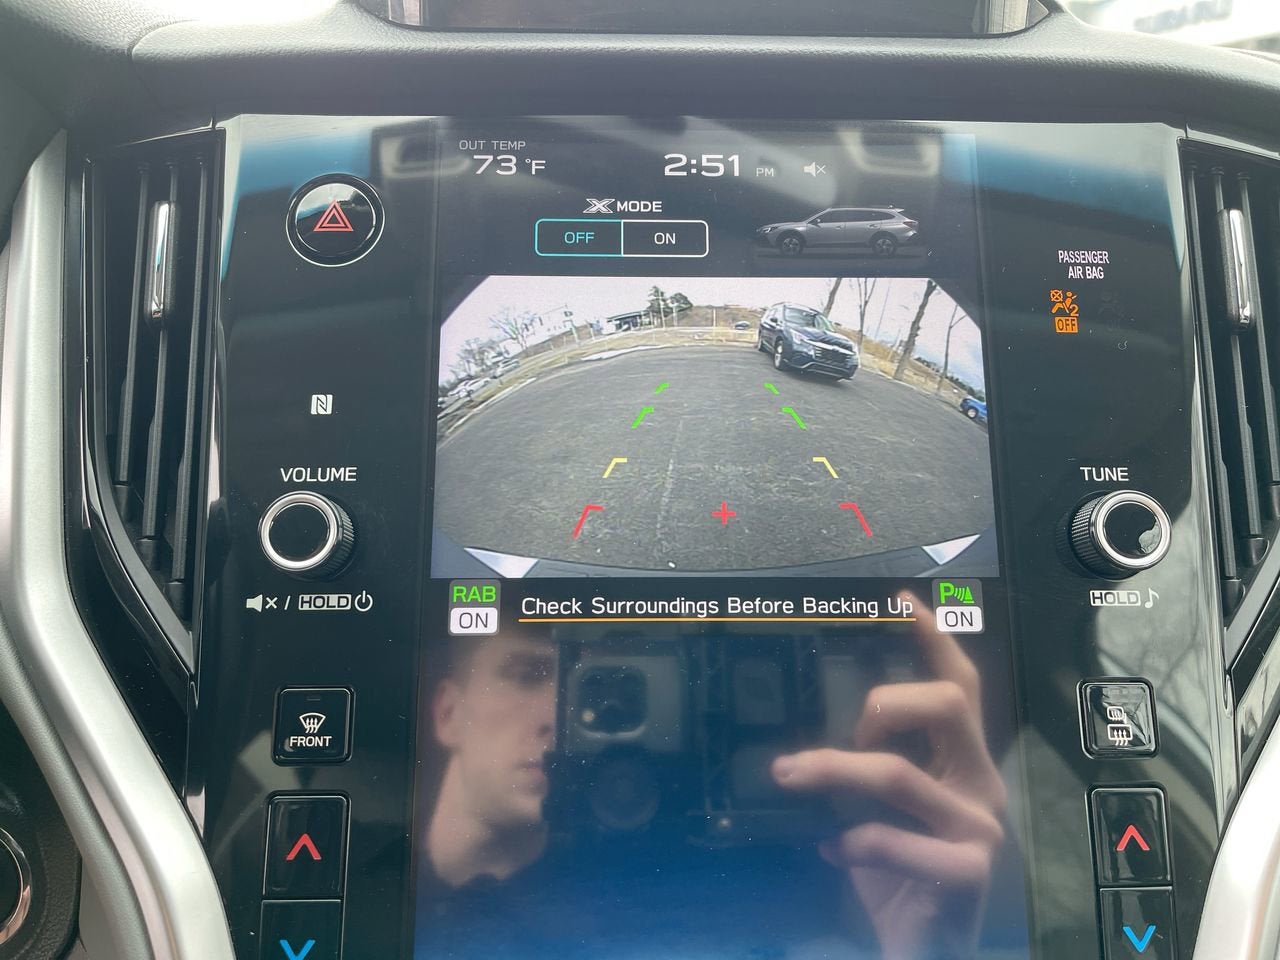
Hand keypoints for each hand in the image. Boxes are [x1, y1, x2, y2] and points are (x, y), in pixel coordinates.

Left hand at [771, 593, 1007, 959]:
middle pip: (946, 705)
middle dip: (882, 702)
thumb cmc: (897, 876)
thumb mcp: (880, 810)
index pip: (958, 688)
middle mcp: (980, 787)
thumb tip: (810, 728)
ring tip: (791, 774)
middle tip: (847, 731)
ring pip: (897, 772)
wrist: (921, 951)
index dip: (933, 639)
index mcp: (961, 764)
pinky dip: (851, 842)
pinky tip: (832, 852)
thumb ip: (868, 767)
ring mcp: (979, 829)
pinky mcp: (966, 872)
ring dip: (831, 769)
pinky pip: (890, 838)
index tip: (899, 602)